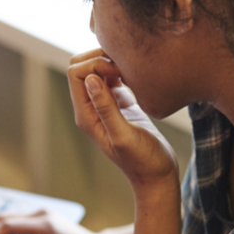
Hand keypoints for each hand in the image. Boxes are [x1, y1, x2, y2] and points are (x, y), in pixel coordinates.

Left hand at [67, 49, 178, 189]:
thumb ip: (107, 108)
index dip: (94, 63)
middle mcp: (91, 108)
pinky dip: (122, 70)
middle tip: (125, 66)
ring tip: (133, 70)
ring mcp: (105, 105)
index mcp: (86, 115)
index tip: (118, 70)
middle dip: (100, 58)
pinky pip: (113, 77)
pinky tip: (138, 76)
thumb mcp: (124, 135)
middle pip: (82, 67)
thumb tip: (91, 79)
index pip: (76, 73)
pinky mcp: (121, 103)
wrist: (158, 175)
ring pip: (97, 69)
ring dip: (111, 62)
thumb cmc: (143, 161)